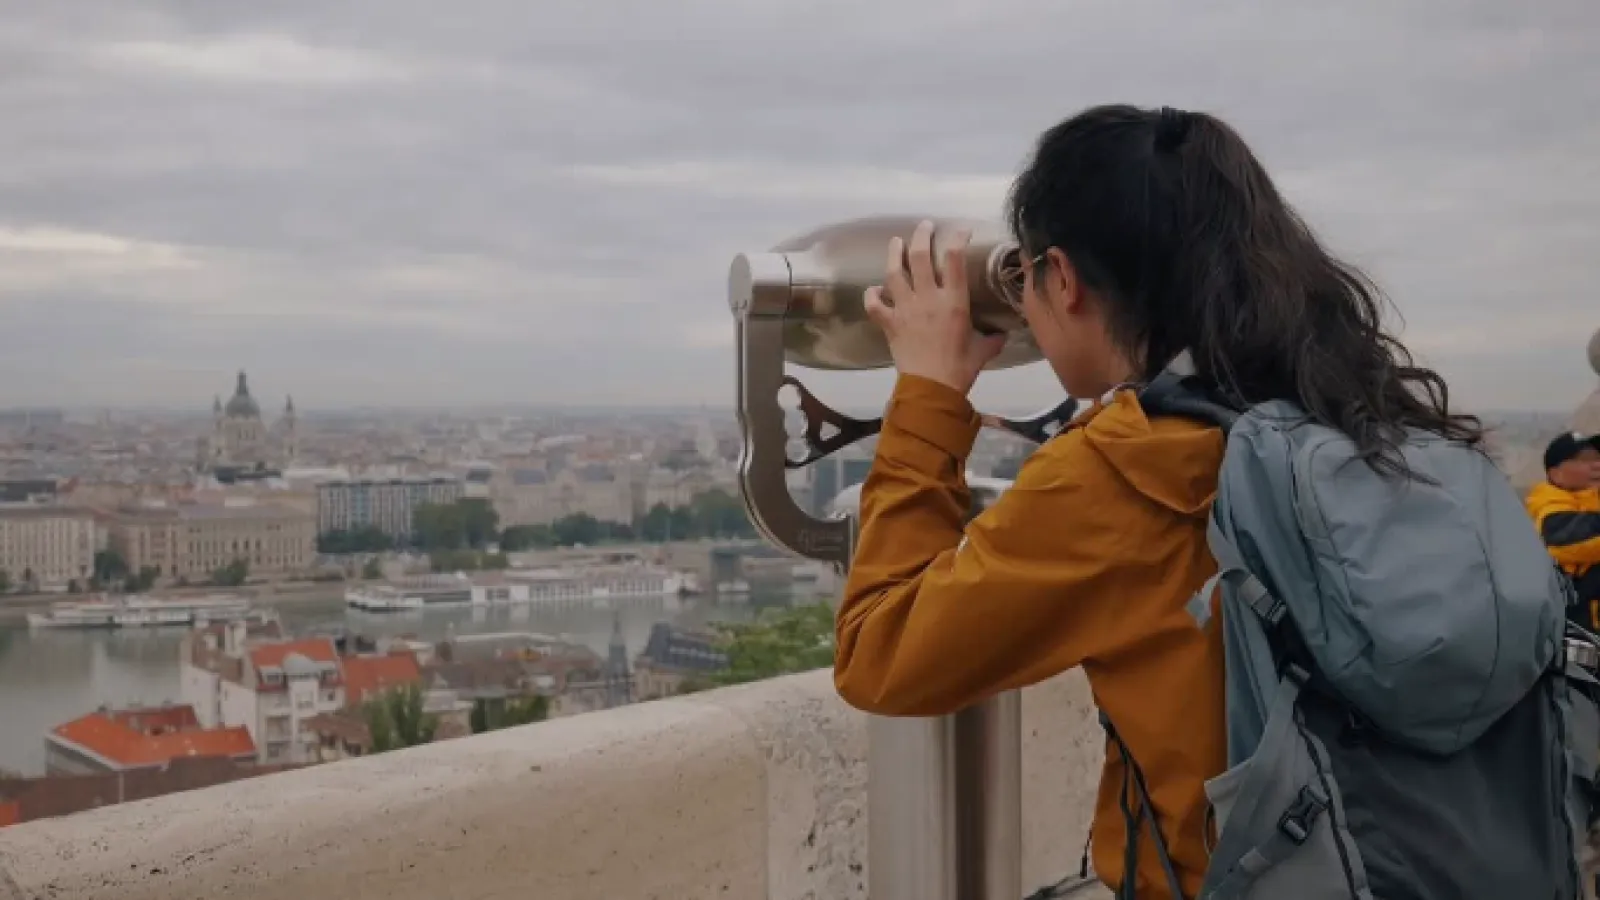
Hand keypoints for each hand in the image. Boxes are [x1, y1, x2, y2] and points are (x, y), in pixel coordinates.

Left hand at [864, 220, 1007, 394]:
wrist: (930, 388)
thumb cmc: (959, 369)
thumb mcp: (982, 351)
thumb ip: (992, 339)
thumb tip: (1003, 335)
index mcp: (953, 301)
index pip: (955, 258)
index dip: (958, 238)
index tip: (962, 230)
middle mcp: (928, 298)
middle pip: (920, 256)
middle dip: (921, 235)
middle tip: (924, 226)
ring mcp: (905, 309)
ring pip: (894, 272)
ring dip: (894, 253)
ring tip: (896, 242)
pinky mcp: (889, 323)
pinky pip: (874, 304)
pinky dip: (871, 294)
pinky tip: (874, 290)